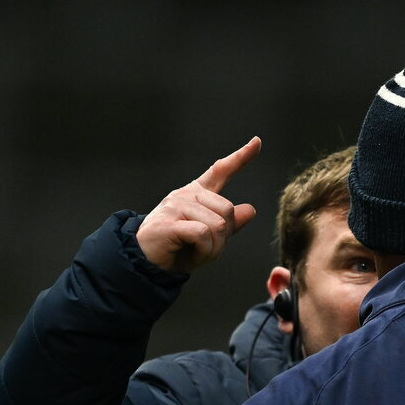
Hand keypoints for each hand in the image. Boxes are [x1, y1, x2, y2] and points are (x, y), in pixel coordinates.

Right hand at [137, 136, 261, 272]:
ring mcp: (177, 205)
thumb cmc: (177, 248)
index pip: (221, 171)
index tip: (257, 142)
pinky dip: (204, 250)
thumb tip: (251, 209)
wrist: (147, 262)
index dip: (241, 157)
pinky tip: (190, 252)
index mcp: (197, 194)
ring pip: (218, 225)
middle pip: (227, 210)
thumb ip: (229, 224)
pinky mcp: (170, 221)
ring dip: (214, 247)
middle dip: (223, 237)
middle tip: (205, 248)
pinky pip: (204, 234)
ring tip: (195, 251)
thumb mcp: (209, 237)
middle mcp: (187, 194)